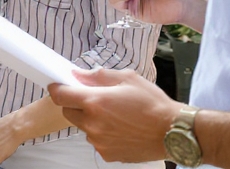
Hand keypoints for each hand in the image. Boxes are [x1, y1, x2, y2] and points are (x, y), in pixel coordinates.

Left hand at [48, 68, 177, 163]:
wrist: (172, 132)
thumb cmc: (152, 103)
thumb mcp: (128, 78)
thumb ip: (98, 76)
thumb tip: (78, 75)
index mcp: (95, 101)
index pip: (60, 95)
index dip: (57, 88)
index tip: (59, 85)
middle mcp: (92, 123)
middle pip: (68, 112)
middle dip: (75, 104)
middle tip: (94, 99)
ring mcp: (98, 141)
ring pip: (83, 127)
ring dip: (91, 120)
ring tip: (114, 115)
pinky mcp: (106, 153)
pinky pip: (96, 140)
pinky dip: (102, 134)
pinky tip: (120, 128)